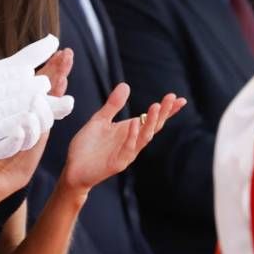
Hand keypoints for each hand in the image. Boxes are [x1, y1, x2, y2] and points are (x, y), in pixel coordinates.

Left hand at [0, 48, 73, 193]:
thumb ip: (23, 68)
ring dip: (41, 111)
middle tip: (63, 69)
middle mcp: (36, 117)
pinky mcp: (15, 148)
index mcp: (34, 102)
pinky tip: (20, 125)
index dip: (59, 68)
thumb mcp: (7, 91)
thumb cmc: (2, 123)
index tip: (65, 52)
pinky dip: (21, 134)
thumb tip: (37, 47)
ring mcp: (29, 133)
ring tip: (38, 98)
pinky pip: (20, 143)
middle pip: (52, 98)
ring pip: (41, 122)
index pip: (50, 82)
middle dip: (58, 82)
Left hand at [60, 84, 186, 192]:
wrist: (74, 168)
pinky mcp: (118, 163)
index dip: (166, 111)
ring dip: (151, 122)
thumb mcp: (100, 120)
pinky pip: (128, 148)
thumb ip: (113, 105)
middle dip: (163, 113)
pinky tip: (135, 122)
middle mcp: (132, 142)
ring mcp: (127, 153)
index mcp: (130, 131)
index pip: (152, 120)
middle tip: (172, 98)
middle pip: (153, 127)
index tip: (179, 98)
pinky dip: (132, 135)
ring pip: (144, 137)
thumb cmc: (88, 145)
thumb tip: (126, 85)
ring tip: (156, 106)